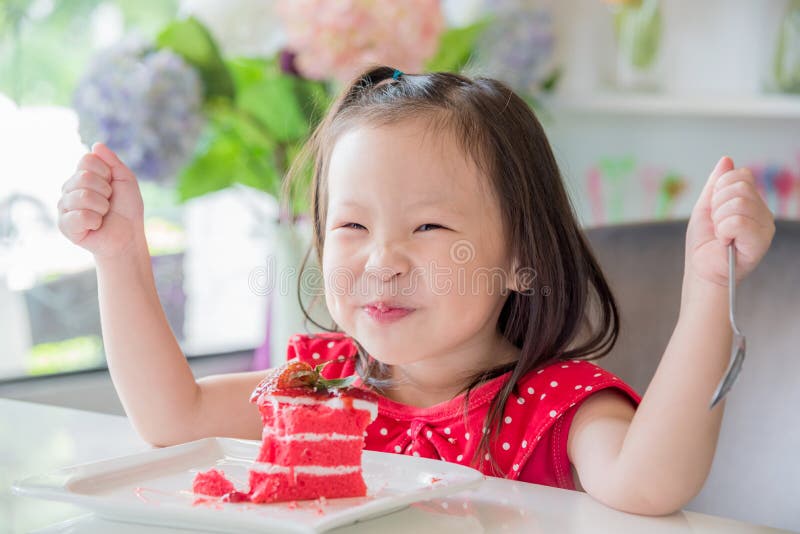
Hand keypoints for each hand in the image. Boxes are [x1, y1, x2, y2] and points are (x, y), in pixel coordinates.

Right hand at [57, 143, 144, 258]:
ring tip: (102, 215)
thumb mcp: (126, 181)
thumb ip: (113, 162)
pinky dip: (95, 221)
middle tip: (108, 203)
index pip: (87, 159)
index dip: (106, 173)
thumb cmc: (126, 210)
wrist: (128, 236)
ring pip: (83, 196)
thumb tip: (96, 145)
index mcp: (81, 176)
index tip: (112, 186)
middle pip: (84, 177)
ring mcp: (64, 206)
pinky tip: (95, 226)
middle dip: (105, 191)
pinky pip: (80, 215)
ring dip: (102, 207)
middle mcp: (69, 188)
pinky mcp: (64, 225)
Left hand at [685, 156, 774, 286]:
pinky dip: (723, 231)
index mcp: (750, 201)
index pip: (741, 175)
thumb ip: (715, 184)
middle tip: (717, 224)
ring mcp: (764, 225)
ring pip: (739, 203)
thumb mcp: (705, 207)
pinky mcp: (761, 241)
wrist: (702, 269)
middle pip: (740, 187)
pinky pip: (738, 221)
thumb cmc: (704, 243)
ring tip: (721, 234)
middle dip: (717, 205)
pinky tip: (725, 241)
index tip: (714, 209)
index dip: (719, 189)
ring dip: (719, 220)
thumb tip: (726, 160)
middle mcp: (762, 211)